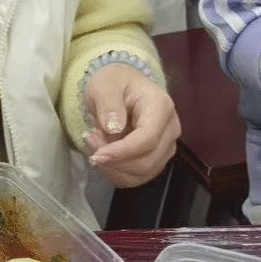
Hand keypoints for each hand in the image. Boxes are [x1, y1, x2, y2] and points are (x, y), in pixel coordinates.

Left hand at [82, 64, 179, 188]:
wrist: (121, 89)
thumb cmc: (114, 83)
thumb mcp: (104, 85)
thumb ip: (108, 103)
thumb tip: (114, 128)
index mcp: (161, 106)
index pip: (148, 138)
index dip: (123, 152)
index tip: (97, 155)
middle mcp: (170, 129)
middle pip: (147, 161)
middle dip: (115, 160)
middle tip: (90, 140)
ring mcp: (166, 147)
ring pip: (142, 173)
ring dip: (114, 167)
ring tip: (95, 144)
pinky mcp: (157, 160)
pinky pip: (137, 178)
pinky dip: (117, 172)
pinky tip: (105, 155)